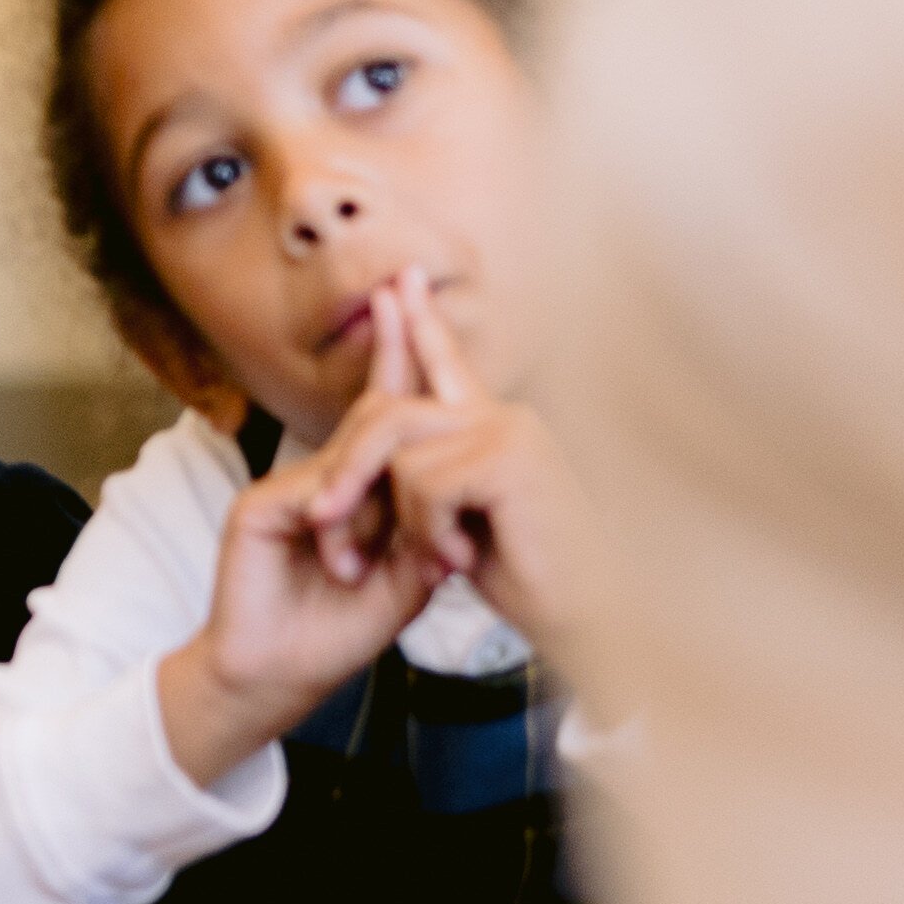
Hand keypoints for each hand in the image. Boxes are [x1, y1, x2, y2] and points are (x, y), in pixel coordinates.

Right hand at [157, 288, 452, 780]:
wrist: (280, 679)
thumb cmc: (341, 633)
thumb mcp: (409, 579)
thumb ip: (428, 528)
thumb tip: (454, 484)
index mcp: (362, 491)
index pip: (390, 415)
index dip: (405, 356)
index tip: (418, 298)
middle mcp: (322, 478)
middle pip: (369, 413)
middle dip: (389, 351)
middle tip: (404, 298)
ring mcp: (287, 487)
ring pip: (352, 463)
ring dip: (375, 515)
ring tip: (364, 568)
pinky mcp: (257, 507)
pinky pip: (316, 495)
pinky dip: (341, 530)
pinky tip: (340, 566)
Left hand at [301, 279, 594, 659]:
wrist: (583, 619)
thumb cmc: (530, 580)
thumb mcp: (463, 522)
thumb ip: (430, 481)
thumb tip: (382, 464)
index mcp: (494, 426)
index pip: (446, 365)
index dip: (420, 325)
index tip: (398, 283)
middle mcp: (503, 416)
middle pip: (390, 414)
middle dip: (348, 471)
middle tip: (321, 518)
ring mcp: (509, 430)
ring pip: (400, 456)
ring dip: (401, 519)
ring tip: (437, 558)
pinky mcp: (508, 457)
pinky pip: (423, 483)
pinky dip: (429, 530)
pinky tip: (462, 557)